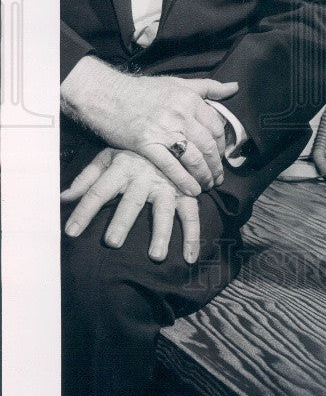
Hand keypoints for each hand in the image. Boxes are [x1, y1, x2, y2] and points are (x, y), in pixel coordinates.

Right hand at [61, 56, 237, 195]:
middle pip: (208, 145)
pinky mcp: (146, 144)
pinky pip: (171, 167)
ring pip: (194, 158)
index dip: (222, 144)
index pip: (216, 126)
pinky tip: (192, 190)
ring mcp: (163, 130)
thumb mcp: (177, 83)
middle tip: (219, 176)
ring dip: (204, 175)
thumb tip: (234, 87)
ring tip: (209, 185)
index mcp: (189, 99)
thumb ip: (207, 87)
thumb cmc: (142, 89)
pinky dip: (184, 181)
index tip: (222, 155)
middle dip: (216, 165)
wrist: (106, 94)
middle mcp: (180, 114)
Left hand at [61, 148, 200, 262]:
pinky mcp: (186, 192)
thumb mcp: (108, 157)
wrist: (170, 138)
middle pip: (131, 201)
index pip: (98, 191)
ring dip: (161, 232)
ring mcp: (168, 185)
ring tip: (155, 256)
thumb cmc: (132, 153)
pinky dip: (192, 236)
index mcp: (122, 167)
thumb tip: (63, 198)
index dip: (84, 211)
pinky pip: (191, 214)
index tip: (70, 232)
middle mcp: (145, 176)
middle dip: (122, 221)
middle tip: (112, 242)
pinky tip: (189, 258)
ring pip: (164, 210)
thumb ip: (86, 178)